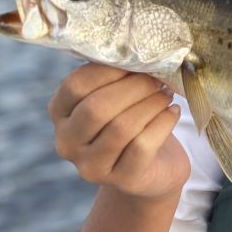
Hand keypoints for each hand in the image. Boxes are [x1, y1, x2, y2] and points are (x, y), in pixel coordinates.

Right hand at [48, 63, 189, 199]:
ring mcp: (91, 167)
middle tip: (158, 78)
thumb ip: (118, 75)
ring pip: (121, 128)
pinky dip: (162, 123)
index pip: (75, 86)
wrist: (153, 168)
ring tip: (166, 94)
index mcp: (60, 113)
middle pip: (97, 108)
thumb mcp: (117, 96)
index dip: (109, 70)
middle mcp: (67, 142)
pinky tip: (172, 113)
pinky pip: (143, 146)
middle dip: (134, 88)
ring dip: (150, 104)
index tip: (137, 60)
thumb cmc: (133, 120)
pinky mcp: (122, 180)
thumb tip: (141, 50)